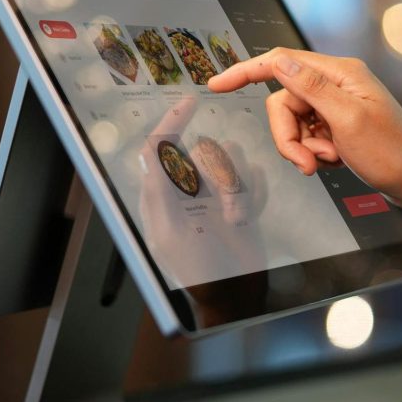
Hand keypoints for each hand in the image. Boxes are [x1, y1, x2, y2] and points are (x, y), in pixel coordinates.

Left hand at [137, 96, 267, 290]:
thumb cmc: (196, 272)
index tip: (190, 102)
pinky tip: (244, 220)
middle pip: (203, 152)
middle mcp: (187, 191)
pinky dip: (251, 196)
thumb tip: (150, 151)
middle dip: (217, 173)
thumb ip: (158, 190)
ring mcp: (214, 197)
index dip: (172, 121)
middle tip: (223, 209)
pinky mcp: (240, 204)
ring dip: (234, 189)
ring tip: (233, 219)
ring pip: (229, 162)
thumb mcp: (170, 233)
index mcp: (162, 196)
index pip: (160, 147)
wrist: (234, 299)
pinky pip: (251, 180)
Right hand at [208, 48, 401, 211]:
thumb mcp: (348, 120)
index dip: (245, 71)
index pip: (279, 61)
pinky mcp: (338, 125)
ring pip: (293, 122)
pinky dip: (315, 152)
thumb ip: (310, 88)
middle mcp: (336, 84)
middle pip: (283, 102)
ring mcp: (336, 105)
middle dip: (287, 136)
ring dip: (303, 147)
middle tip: (308, 162)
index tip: (216, 84)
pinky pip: (307, 136)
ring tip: (327, 162)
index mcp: (339, 73)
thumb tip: (278, 61)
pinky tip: (336, 161)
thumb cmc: (394, 154)